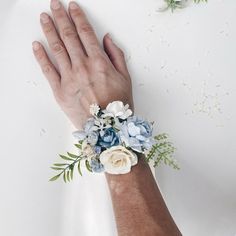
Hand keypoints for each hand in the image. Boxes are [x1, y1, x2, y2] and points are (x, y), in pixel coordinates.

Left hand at [32, 0, 133, 129]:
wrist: (108, 128)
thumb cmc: (118, 105)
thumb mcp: (126, 77)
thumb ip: (116, 55)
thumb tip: (106, 38)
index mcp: (99, 62)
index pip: (85, 33)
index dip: (78, 17)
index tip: (72, 7)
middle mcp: (82, 67)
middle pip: (68, 36)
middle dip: (60, 17)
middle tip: (54, 5)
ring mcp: (69, 79)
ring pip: (56, 48)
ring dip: (49, 30)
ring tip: (44, 18)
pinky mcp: (60, 91)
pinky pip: (48, 70)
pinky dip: (41, 56)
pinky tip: (36, 45)